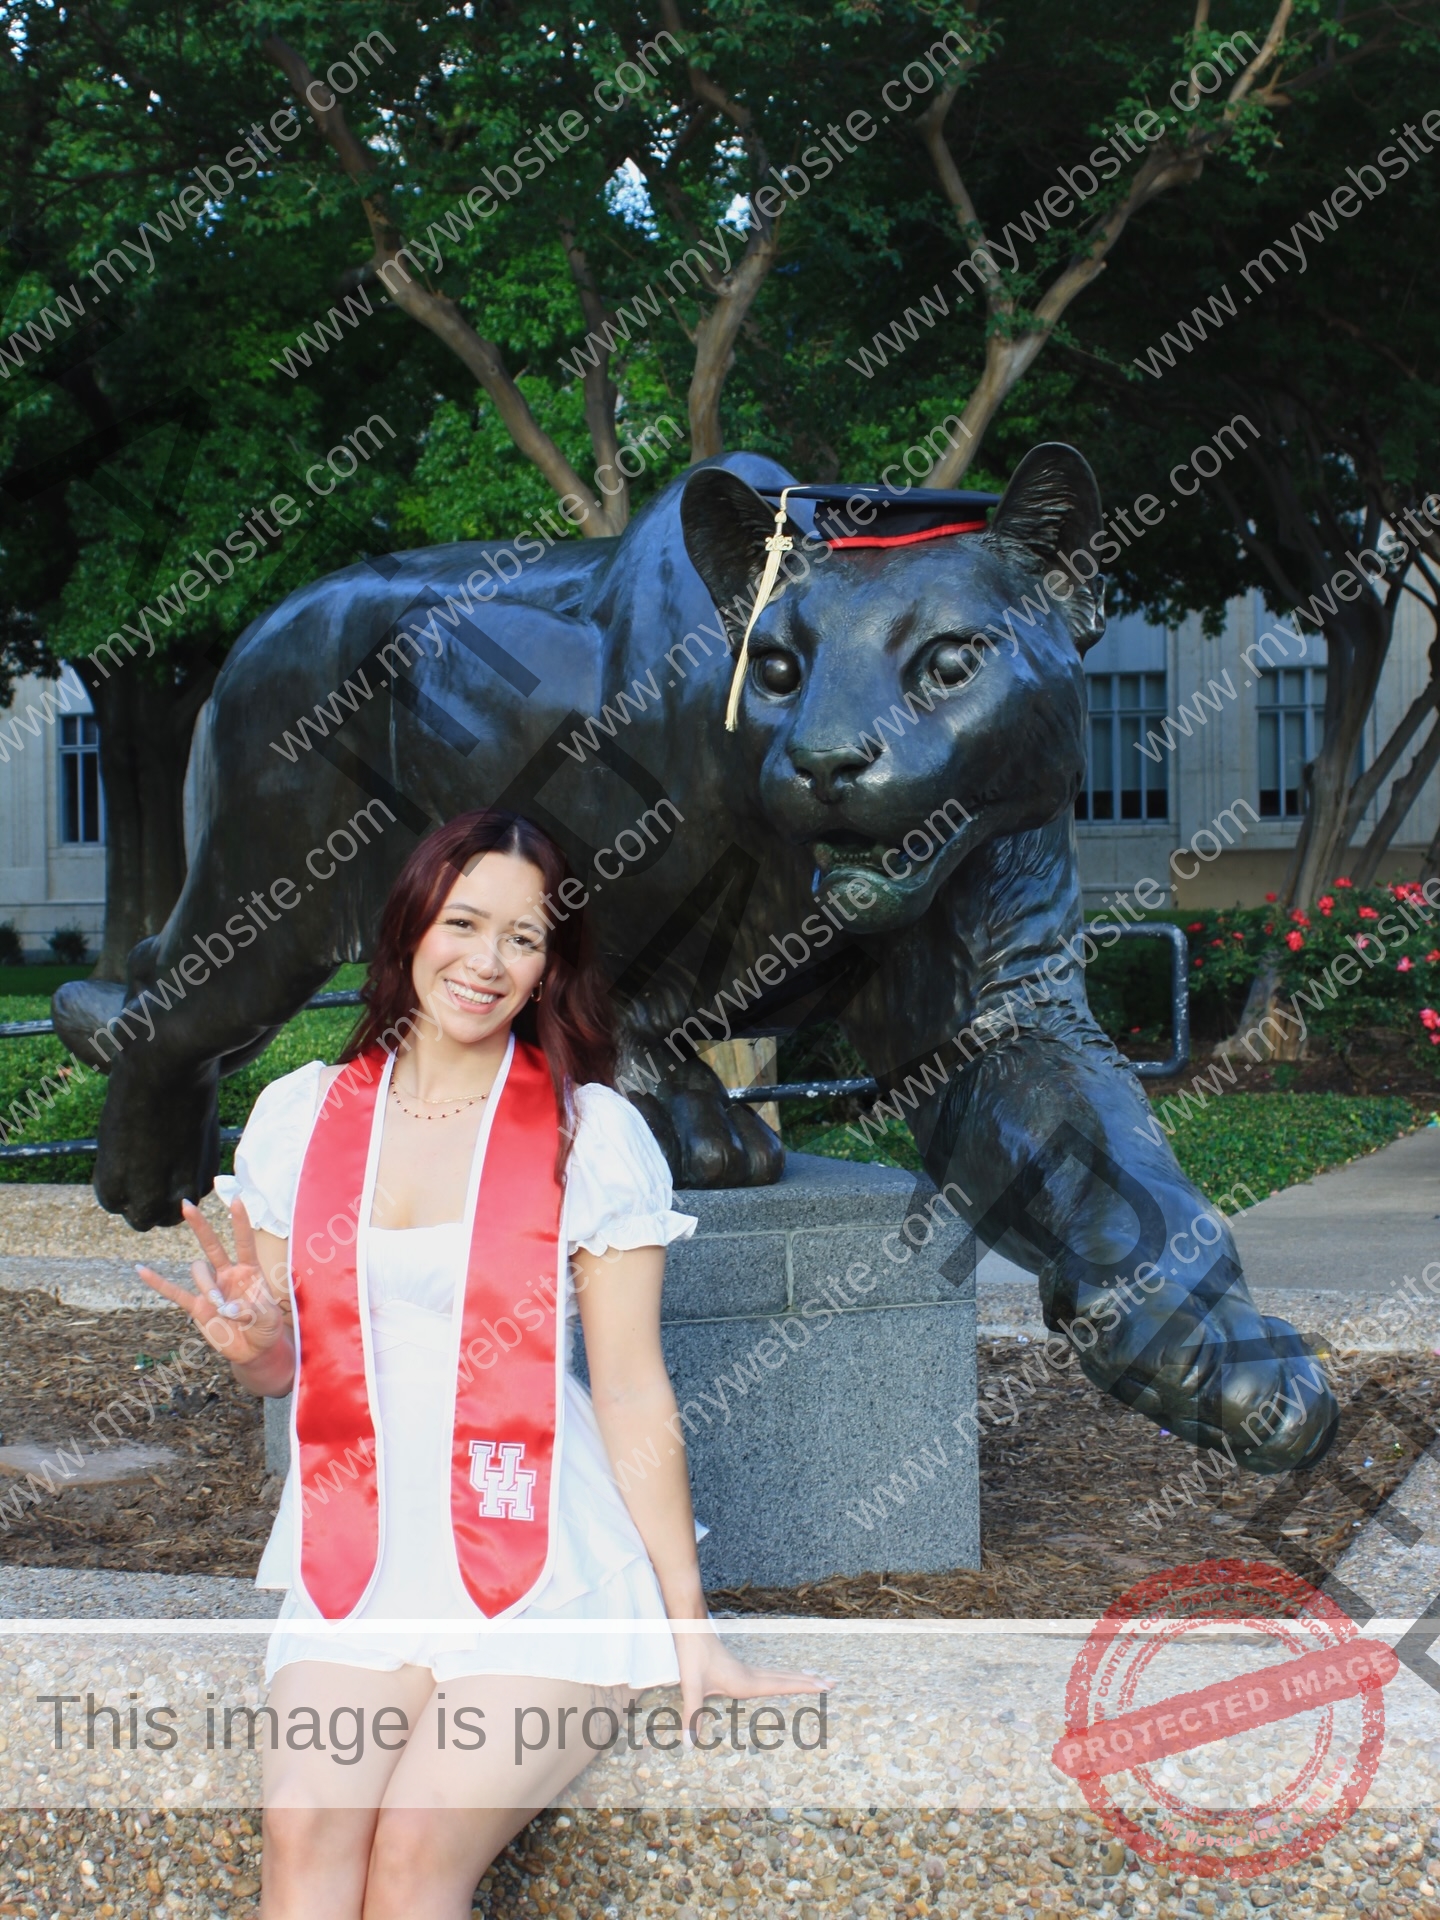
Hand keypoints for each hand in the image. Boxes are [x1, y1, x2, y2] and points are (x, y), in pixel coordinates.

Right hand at [136, 1198, 287, 1367]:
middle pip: (212, 1245)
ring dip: (208, 1288)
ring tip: (221, 1309)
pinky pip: (176, 1293)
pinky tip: (141, 1270)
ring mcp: (211, 1289)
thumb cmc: (267, 1328)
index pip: (244, 1242)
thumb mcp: (270, 1319)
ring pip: (199, 1274)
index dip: (240, 1222)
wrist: (254, 1349)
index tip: (237, 1198)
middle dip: (201, 1226)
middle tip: (187, 1205)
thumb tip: (228, 1308)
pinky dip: (158, 1283)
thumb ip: (253, 1311)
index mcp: (250, 1271)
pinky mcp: (198, 1307)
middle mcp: (228, 1274)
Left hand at [674, 1620, 832, 1743]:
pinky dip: (786, 1675)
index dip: (803, 1686)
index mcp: (746, 1682)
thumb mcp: (690, 1688)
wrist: (690, 1631)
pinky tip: (787, 1677)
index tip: (824, 1686)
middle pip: (787, 1678)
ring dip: (801, 1677)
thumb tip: (689, 1746)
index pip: (781, 1685)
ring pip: (781, 1674)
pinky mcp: (743, 1669)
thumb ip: (692, 1716)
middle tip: (835, 1682)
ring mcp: (749, 1670)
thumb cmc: (692, 1659)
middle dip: (810, 1682)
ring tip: (820, 1677)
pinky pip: (772, 1673)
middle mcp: (752, 1675)